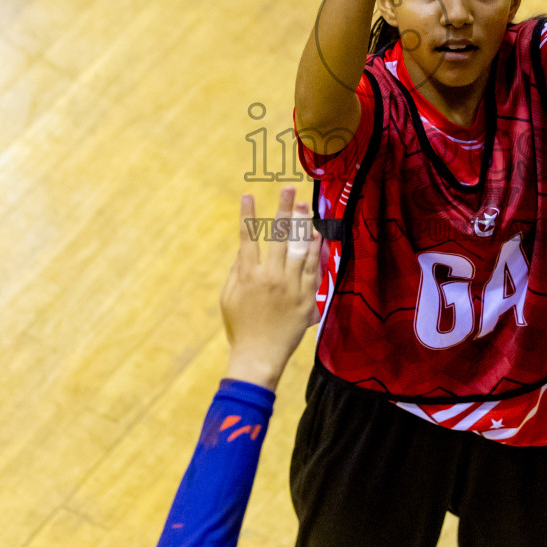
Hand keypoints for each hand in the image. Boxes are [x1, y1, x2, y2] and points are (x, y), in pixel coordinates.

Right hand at [221, 186, 321, 389]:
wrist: (258, 357)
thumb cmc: (240, 328)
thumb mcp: (228, 297)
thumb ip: (236, 271)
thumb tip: (244, 250)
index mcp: (249, 275)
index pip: (248, 238)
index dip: (248, 216)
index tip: (248, 196)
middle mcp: (271, 277)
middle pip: (279, 237)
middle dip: (284, 210)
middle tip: (290, 190)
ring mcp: (291, 287)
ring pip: (300, 248)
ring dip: (303, 224)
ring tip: (306, 205)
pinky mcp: (306, 298)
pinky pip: (314, 269)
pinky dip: (317, 250)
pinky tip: (318, 234)